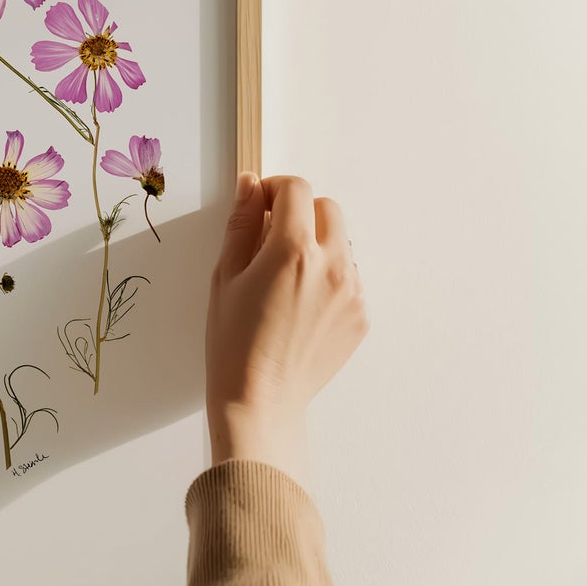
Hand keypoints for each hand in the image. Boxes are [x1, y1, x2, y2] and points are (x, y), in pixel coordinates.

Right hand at [205, 173, 367, 482]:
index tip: (259, 204)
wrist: (260, 400)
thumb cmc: (233, 342)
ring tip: (286, 278)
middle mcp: (332, 266)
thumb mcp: (225, 277)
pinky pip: (349, 277)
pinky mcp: (361, 315)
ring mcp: (353, 292)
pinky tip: (299, 305)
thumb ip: (241, 224)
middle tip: (271, 238)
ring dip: (317, 244)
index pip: (296, 189)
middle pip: (327, 208)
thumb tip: (250, 185)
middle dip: (300, 211)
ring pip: (342, 242)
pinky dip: (328, 277)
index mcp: (293, 250)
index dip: (274, 188)